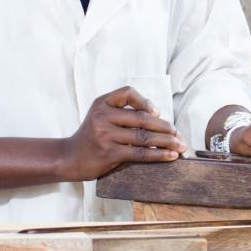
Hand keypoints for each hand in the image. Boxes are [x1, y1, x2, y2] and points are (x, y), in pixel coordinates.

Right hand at [61, 86, 186, 180]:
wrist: (69, 158)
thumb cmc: (92, 135)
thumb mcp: (101, 114)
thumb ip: (124, 110)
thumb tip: (157, 113)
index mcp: (102, 103)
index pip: (128, 93)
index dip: (145, 101)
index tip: (157, 112)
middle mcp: (103, 116)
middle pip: (142, 118)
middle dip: (165, 127)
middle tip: (179, 135)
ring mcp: (105, 135)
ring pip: (144, 137)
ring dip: (167, 142)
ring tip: (180, 146)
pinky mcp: (109, 153)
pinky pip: (139, 153)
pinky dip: (158, 154)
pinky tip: (170, 156)